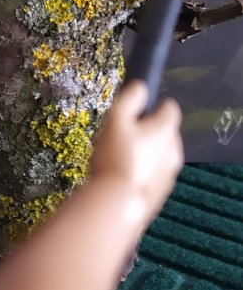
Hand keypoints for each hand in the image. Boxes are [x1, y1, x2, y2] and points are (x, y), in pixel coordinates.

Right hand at [89, 80, 183, 232]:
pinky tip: (124, 179)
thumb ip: (129, 99)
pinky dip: (144, 175)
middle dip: (150, 132)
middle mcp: (174, 150)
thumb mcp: (115, 119)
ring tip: (121, 161)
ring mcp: (170, 174)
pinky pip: (154, 177)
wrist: (117, 203)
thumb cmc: (115, 156)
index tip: (136, 110)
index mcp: (166, 129)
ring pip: (161, 156)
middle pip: (166, 133)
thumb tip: (141, 86)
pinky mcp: (161, 194)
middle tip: (123, 138)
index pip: (170, 108)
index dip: (154, 105)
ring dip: (147, 155)